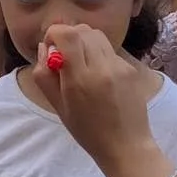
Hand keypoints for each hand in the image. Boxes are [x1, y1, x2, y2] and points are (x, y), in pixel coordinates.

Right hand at [31, 25, 153, 170]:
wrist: (126, 145)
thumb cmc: (87, 131)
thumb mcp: (58, 107)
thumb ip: (45, 76)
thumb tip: (45, 48)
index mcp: (80, 80)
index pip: (67, 34)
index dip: (54, 34)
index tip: (52, 48)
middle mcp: (101, 68)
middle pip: (81, 30)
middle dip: (68, 37)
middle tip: (65, 57)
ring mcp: (119, 67)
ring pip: (97, 36)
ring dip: (84, 42)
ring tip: (81, 63)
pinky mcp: (131, 69)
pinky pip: (109, 50)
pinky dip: (99, 55)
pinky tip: (99, 76)